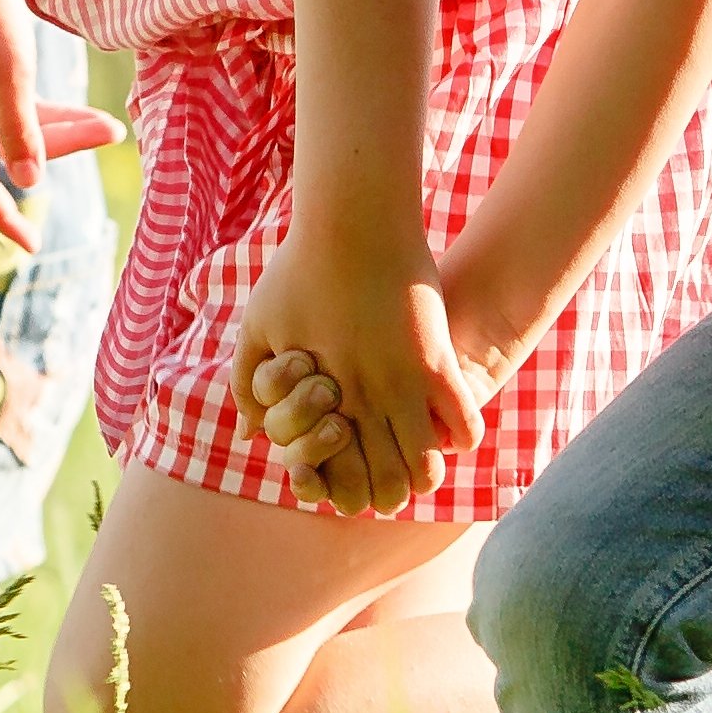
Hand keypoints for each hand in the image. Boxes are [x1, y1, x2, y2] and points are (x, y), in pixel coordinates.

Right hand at [0, 0, 124, 255]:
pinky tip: (64, 94)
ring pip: (19, 112)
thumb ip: (21, 128)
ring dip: (63, 121)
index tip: (33, 245)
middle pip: (13, 142)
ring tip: (109, 122)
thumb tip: (26, 182)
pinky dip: (45, 100)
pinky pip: (16, 88)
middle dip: (64, 146)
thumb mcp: (8, 74)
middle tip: (115, 134)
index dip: (5, 216)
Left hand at [227, 222, 473, 516]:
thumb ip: (248, 384)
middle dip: (388, 491)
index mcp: (318, 399)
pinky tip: (448, 424)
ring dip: (424, 468)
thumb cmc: (298, 269)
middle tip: (390, 475)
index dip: (348, 492)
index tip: (353, 478)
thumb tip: (250, 434)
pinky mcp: (437, 362)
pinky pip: (464, 426)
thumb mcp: (258, 326)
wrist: (351, 220)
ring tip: (420, 452)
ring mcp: (403, 384)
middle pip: (387, 487)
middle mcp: (360, 401)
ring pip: (427, 468)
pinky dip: (459, 435)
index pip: (338, 480)